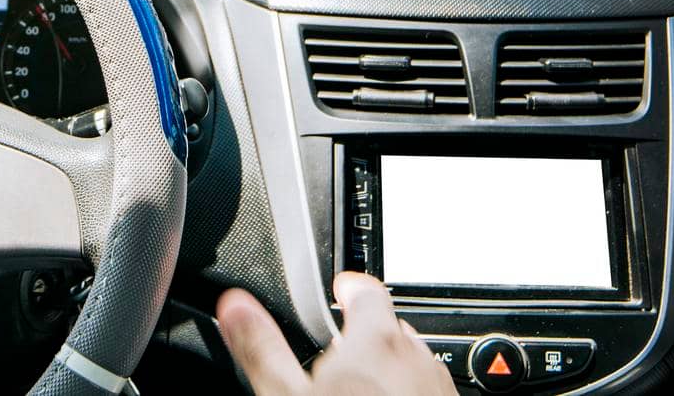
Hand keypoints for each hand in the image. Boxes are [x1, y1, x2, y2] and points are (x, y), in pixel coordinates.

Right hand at [217, 271, 456, 394]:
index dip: (349, 288)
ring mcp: (438, 388)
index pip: (367, 290)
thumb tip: (235, 307)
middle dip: (364, 337)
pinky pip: (425, 392)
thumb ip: (264, 348)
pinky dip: (405, 395)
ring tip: (357, 393)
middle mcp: (416, 357)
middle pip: (388, 328)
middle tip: (337, 358)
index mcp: (376, 340)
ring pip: (409, 364)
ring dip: (388, 369)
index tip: (340, 291)